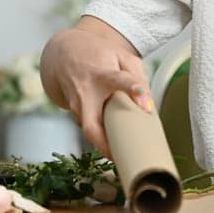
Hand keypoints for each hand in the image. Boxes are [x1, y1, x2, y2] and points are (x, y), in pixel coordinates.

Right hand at [39, 16, 153, 156]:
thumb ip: (138, 76)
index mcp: (102, 73)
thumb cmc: (99, 57)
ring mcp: (77, 107)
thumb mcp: (121, 57)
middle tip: (124, 157)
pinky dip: (103, 138)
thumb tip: (148, 105)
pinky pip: (90, 130)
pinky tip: (115, 145)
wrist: (64, 55)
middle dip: (105, 144)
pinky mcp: (76, 116)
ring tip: (125, 156)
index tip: (145, 103)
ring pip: (90, 132)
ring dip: (106, 145)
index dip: (133, 90)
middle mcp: (86, 93)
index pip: (118, 81)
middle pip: (91, 125)